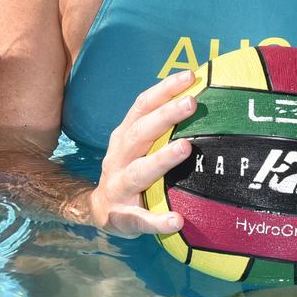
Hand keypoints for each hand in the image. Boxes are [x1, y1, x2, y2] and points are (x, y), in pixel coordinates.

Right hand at [80, 70, 197, 237]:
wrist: (98, 209)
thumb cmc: (129, 168)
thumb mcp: (136, 144)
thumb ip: (159, 126)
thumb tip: (198, 96)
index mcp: (124, 136)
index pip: (142, 106)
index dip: (164, 89)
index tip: (190, 76)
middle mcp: (118, 157)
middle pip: (140, 133)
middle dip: (165, 116)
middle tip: (192, 103)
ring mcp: (119, 186)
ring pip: (139, 172)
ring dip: (162, 159)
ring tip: (185, 148)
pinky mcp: (123, 216)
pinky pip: (141, 219)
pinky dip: (158, 221)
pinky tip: (177, 220)